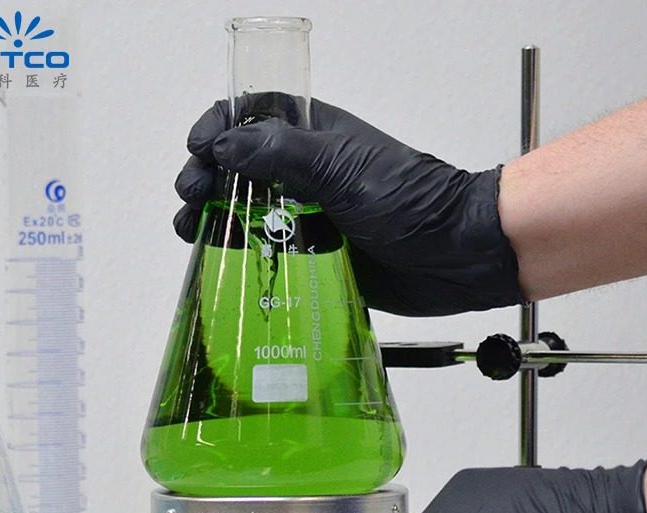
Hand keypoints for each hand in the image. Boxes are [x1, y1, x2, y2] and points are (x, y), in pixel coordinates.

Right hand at [173, 99, 522, 315]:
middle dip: (207, 176)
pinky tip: (222, 260)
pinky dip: (242, 255)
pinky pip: (271, 253)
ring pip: (250, 211)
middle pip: (241, 167)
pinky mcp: (317, 257)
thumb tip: (225, 144)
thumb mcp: (342, 168)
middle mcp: (309, 175)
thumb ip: (281, 153)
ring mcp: (311, 217)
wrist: (455, 257)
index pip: (254, 117)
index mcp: (316, 138)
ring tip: (193, 228)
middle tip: (191, 195)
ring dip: (215, 216)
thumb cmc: (412, 202)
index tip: (199, 149)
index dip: (219, 125)